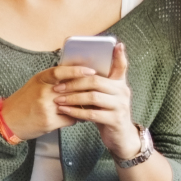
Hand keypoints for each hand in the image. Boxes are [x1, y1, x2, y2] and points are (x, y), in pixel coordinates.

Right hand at [0, 64, 103, 142]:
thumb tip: (75, 76)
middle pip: (72, 88)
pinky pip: (70, 118)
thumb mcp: (35, 84)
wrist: (8, 121)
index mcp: (40, 80)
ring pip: (74, 104)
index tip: (91, 71)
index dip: (77, 70)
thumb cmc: (23, 101)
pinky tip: (76, 117)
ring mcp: (46, 107)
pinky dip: (75, 118)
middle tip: (98, 90)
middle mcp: (43, 92)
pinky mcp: (49, 122)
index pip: (61, 71)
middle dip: (86, 90)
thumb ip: (53, 80)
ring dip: (83, 106)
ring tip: (89, 105)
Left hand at [54, 41, 142, 159]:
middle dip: (74, 83)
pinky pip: (92, 113)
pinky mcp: (114, 119)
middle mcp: (122, 92)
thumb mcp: (105, 97)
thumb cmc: (107, 113)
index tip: (116, 44)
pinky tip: (64, 110)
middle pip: (96, 81)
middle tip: (57, 86)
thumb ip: (97, 85)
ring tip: (57, 99)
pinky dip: (76, 111)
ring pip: (93, 97)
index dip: (119, 55)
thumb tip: (76, 71)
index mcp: (120, 83)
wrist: (120, 137)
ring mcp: (120, 105)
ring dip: (72, 97)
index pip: (121, 66)